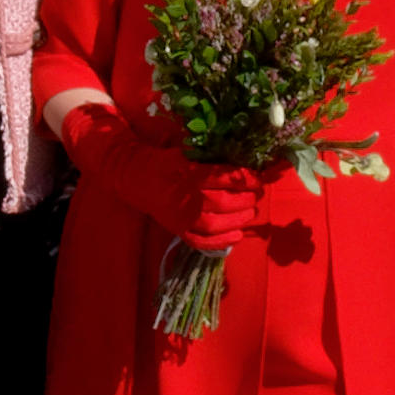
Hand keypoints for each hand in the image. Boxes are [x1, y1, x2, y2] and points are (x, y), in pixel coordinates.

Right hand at [58, 100, 261, 250]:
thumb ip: (214, 158)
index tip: (258, 179)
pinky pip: (204, 242)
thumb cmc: (168, 162)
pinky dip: (223, 241)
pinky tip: (237, 234)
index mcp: (190, 173)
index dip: (247, 180)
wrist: (136, 178)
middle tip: (257, 195)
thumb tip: (246, 161)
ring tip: (250, 212)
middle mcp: (187, 197)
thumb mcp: (189, 152)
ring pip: (218, 223)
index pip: (227, 178)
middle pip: (226, 202)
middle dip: (247, 199)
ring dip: (240, 219)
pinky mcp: (178, 231)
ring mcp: (181, 218)